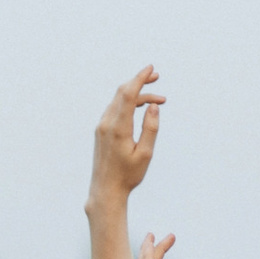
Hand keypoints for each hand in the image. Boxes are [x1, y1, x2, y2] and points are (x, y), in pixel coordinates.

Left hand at [88, 65, 164, 209]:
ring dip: (137, 94)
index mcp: (118, 128)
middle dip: (139, 82)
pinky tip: (141, 107)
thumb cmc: (128, 175)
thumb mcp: (145, 154)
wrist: (106, 189)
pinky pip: (115, 109)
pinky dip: (129, 103)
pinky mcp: (101, 130)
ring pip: (119, 100)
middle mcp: (107, 123)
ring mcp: (102, 126)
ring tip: (158, 99)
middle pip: (122, 93)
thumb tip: (153, 106)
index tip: (151, 69)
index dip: (139, 78)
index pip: (128, 94)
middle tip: (157, 77)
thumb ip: (150, 128)